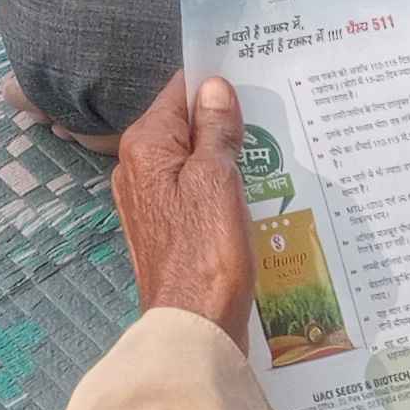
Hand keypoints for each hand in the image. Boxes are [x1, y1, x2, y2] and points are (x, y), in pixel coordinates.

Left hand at [113, 73, 256, 339]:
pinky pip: (194, 192)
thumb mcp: (218, 180)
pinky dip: (220, 189)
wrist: (194, 326)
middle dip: (224, 124)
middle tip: (271, 123)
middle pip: (185, 127)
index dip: (215, 86)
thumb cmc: (207, 251)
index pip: (178, 92)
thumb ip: (215, 130)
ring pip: (192, 161)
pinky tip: (251, 196)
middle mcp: (138, 168)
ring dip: (227, 159)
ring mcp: (150, 201)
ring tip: (270, 158)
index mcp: (145, 146)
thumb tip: (213, 87)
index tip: (253, 83)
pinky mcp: (166, 229)